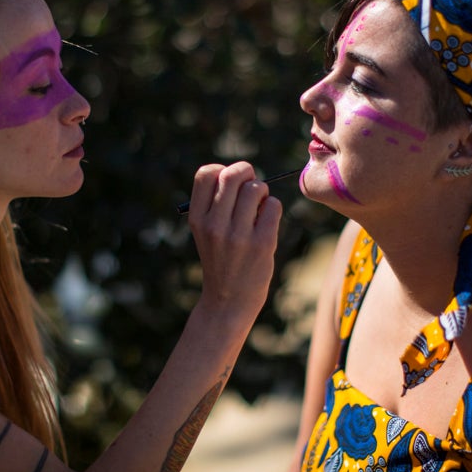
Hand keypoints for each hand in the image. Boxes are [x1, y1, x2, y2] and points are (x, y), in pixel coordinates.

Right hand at [186, 162, 282, 320]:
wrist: (229, 301)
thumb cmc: (222, 260)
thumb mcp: (206, 232)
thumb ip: (217, 204)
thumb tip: (245, 173)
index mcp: (197, 219)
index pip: (205, 174)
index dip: (221, 170)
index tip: (230, 184)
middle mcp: (214, 225)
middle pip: (232, 175)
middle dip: (247, 172)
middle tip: (252, 186)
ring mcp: (238, 235)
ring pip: (256, 188)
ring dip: (262, 191)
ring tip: (259, 208)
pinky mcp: (262, 244)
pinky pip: (273, 206)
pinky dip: (272, 208)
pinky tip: (266, 223)